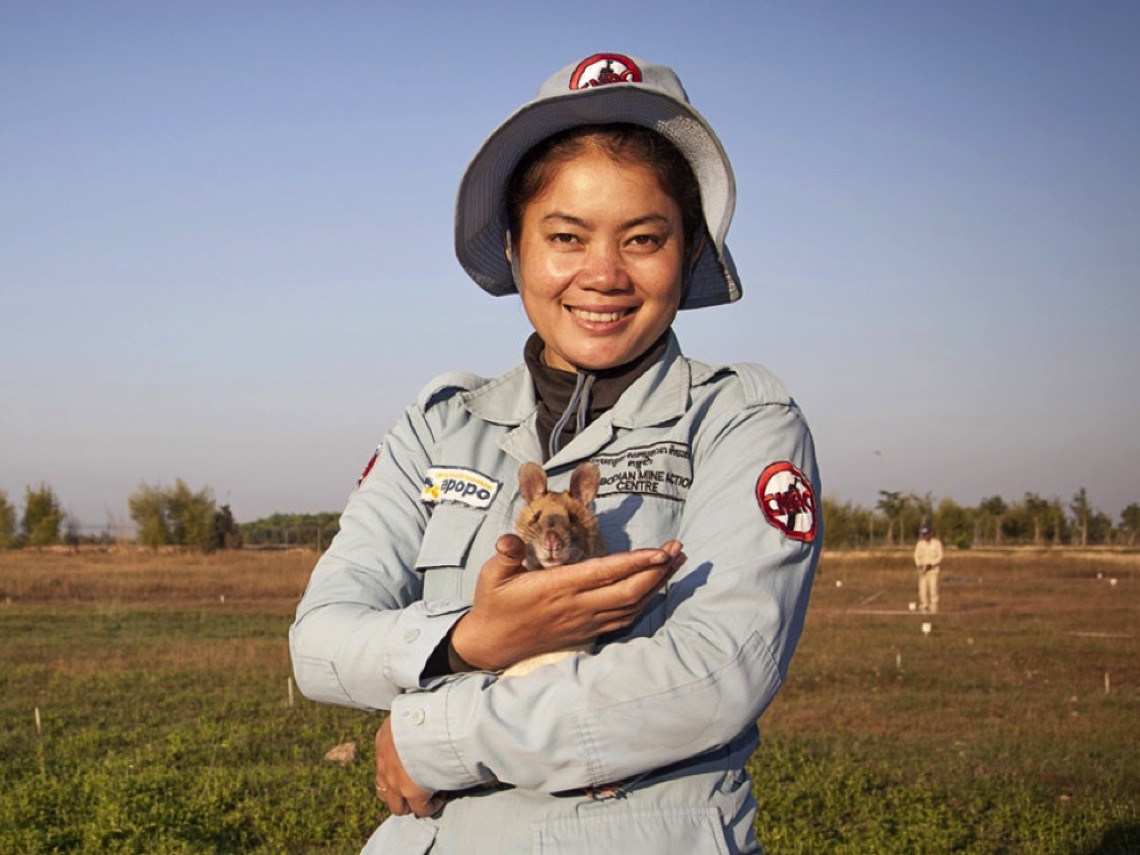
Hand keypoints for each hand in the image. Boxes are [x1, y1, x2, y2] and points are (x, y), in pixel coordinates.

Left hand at [374, 717, 444, 817]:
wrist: (427, 722)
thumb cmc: (423, 708)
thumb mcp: (409, 707)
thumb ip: (410, 715)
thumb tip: (419, 707)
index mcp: (383, 740)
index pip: (382, 763)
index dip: (396, 769)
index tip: (414, 765)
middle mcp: (384, 764)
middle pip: (384, 792)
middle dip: (399, 793)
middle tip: (417, 787)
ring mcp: (396, 781)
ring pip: (398, 806)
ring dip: (410, 803)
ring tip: (428, 795)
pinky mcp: (413, 792)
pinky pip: (422, 809)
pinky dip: (431, 805)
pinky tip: (442, 795)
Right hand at [450, 534, 684, 671]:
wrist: (492, 644)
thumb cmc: (494, 603)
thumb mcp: (492, 575)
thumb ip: (506, 554)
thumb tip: (507, 540)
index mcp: (558, 588)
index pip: (604, 573)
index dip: (635, 563)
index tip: (660, 552)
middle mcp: (576, 607)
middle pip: (628, 592)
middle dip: (658, 571)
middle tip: (677, 549)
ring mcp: (584, 622)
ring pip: (631, 606)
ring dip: (657, 585)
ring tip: (675, 563)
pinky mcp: (587, 632)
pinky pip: (623, 619)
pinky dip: (644, 603)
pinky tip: (654, 588)